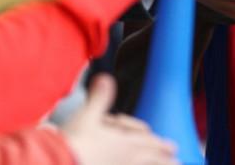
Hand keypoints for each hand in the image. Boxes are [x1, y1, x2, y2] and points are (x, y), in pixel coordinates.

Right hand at [61, 75, 177, 164]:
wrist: (58, 164)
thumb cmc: (74, 142)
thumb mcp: (87, 115)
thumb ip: (100, 98)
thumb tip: (105, 78)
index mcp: (125, 143)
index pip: (148, 142)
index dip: (160, 143)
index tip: (171, 146)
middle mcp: (127, 160)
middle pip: (152, 159)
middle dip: (165, 158)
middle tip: (177, 160)